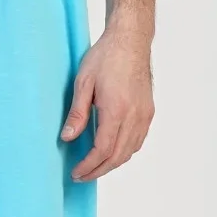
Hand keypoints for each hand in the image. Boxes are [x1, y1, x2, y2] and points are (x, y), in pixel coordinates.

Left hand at [60, 16, 154, 181]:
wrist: (130, 40)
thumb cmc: (106, 56)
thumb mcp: (83, 82)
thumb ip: (77, 112)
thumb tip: (68, 137)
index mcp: (116, 110)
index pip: (103, 150)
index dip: (89, 165)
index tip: (76, 172)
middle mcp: (134, 116)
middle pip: (118, 156)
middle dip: (99, 170)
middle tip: (82, 175)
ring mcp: (144, 115)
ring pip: (130, 151)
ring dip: (112, 163)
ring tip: (94, 166)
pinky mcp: (148, 111)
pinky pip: (138, 140)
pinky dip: (125, 151)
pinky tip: (112, 151)